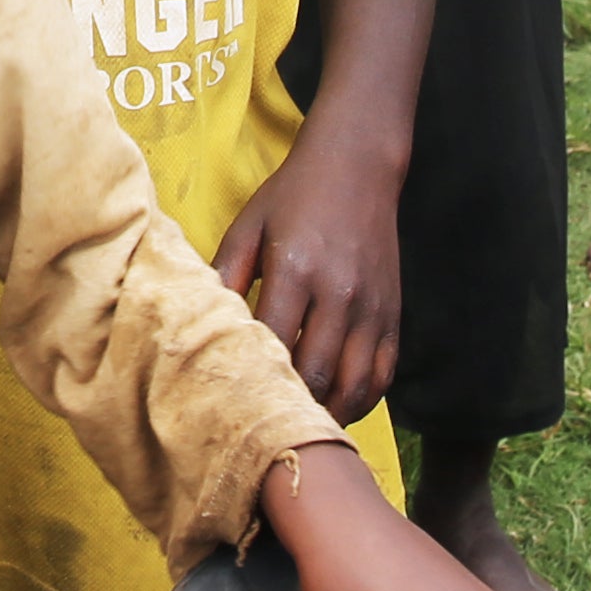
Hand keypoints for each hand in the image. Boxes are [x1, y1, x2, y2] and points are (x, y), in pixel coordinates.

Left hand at [215, 136, 404, 416]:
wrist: (357, 166)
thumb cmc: (293, 196)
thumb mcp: (248, 226)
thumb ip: (225, 275)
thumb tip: (197, 322)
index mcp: (296, 269)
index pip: (274, 342)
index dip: (254, 377)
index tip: (233, 396)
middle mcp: (340, 292)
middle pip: (317, 373)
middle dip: (291, 406)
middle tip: (264, 424)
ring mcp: (372, 307)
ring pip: (355, 385)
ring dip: (328, 413)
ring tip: (300, 425)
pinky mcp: (393, 314)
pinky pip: (384, 374)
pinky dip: (362, 400)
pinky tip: (338, 408)